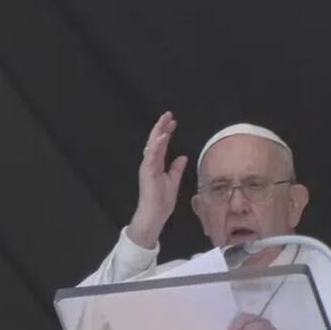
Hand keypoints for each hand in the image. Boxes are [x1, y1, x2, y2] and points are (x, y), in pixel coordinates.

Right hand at [128, 111, 187, 248]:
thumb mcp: (173, 182)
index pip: (161, 145)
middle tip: (168, 114)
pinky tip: (162, 136)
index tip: (173, 122)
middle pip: (155, 141)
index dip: (166, 132)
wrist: (154, 215)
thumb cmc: (162, 201)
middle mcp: (151, 163)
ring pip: (152, 145)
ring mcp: (148, 167)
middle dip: (161, 127)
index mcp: (156, 165)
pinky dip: (157, 145)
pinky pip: (152, 156)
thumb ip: (176, 169)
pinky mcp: (147, 172)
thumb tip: (183, 156)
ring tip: (165, 120)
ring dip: (158, 132)